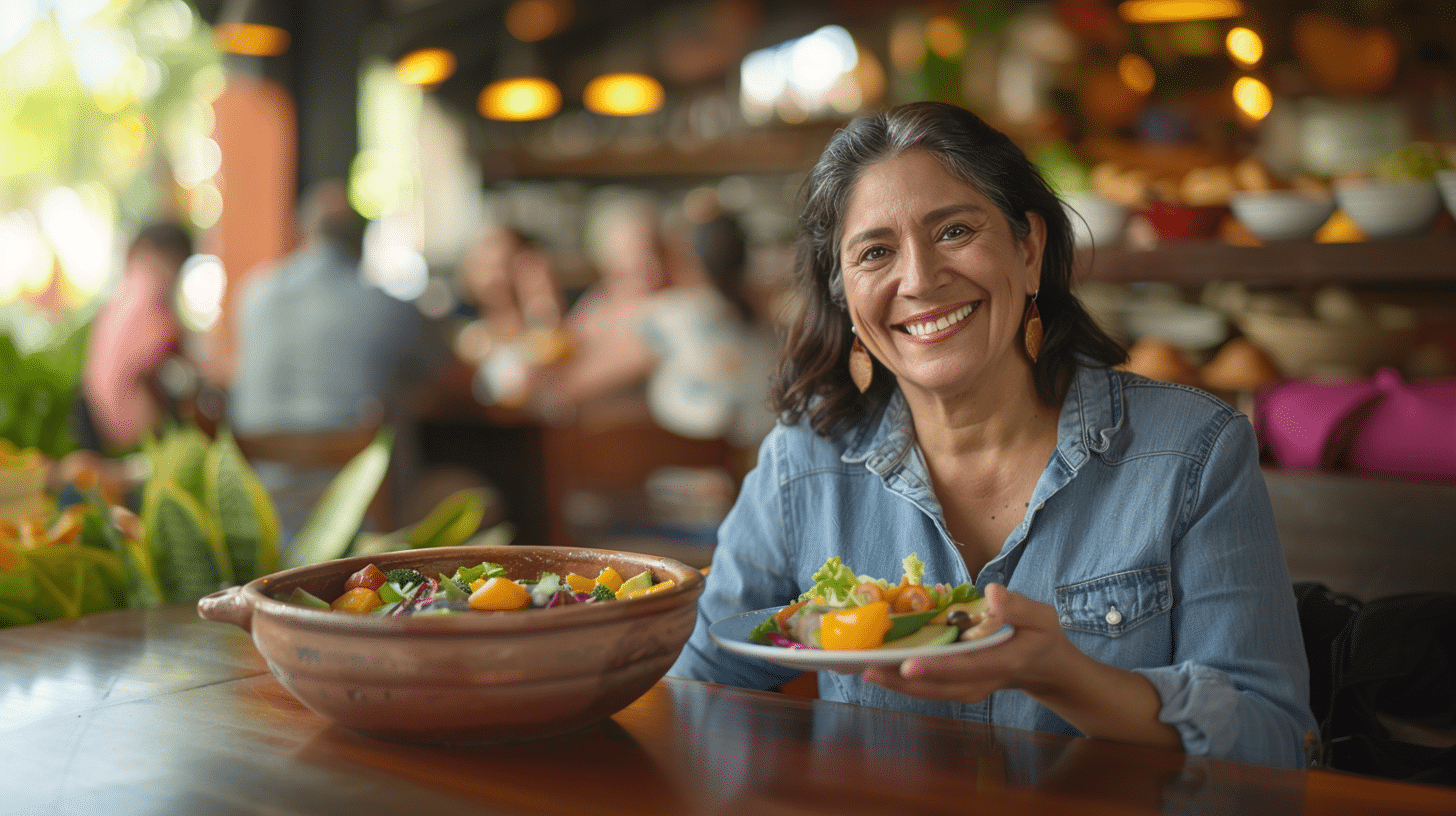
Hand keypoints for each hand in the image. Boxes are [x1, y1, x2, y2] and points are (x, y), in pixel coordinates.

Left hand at [862, 583, 1075, 702]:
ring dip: (898, 684)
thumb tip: (993, 593)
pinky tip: (880, 668)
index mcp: (1004, 662)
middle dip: (904, 680)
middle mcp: (983, 681)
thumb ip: (1018, 607)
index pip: (967, 667)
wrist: (1044, 667)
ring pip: (931, 691)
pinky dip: (905, 681)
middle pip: (940, 686)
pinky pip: (930, 687)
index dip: (937, 667)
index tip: (909, 664)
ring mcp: (969, 688)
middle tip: (870, 670)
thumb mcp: (1041, 617)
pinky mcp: (958, 686)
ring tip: (866, 669)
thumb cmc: (1041, 637)